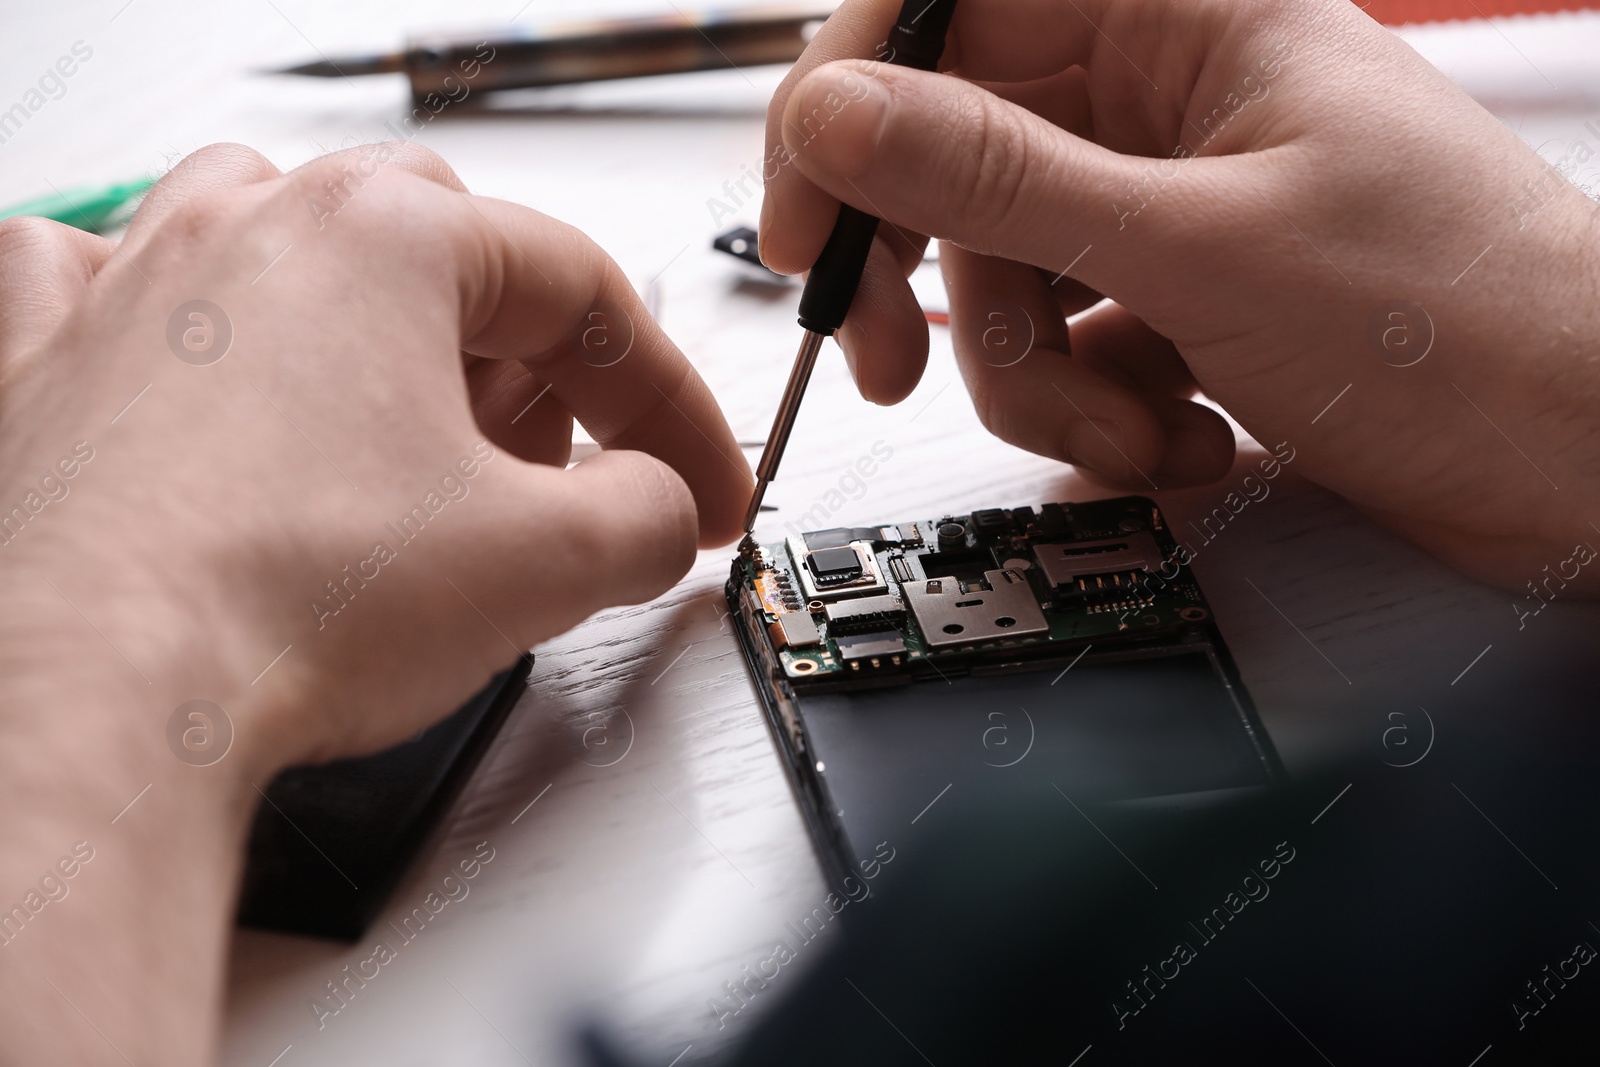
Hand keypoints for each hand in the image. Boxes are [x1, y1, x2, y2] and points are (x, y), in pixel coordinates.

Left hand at [0, 142, 748, 1063]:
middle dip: (528, 365)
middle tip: (555, 473)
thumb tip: (656, 511)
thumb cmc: (276, 604)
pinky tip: (210, 387)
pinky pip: (110, 292)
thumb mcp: (545, 564)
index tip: (697, 484)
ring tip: (401, 433)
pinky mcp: (43, 368)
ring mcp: (130, 289)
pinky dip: (179, 330)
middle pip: (445, 259)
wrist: (81, 697)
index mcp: (383, 236)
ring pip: (285, 247)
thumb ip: (646, 517)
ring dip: (372, 329)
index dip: (669, 401)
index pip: (585, 294)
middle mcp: (247, 231)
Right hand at [761, 0, 1599, 590]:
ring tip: (1144, 429)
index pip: (943, 16)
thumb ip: (998, 179)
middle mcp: (1165, 98)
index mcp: (1180, 18)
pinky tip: (1189, 438)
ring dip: (1046, 381)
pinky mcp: (1183, 298)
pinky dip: (1104, 409)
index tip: (808, 231)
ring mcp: (1172, 204)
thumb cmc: (1462, 327)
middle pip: (958, 168)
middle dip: (947, 292)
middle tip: (898, 368)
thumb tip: (840, 116)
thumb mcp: (1195, 248)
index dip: (848, 114)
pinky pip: (1069, 342)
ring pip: (1008, 279)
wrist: (1587, 464)